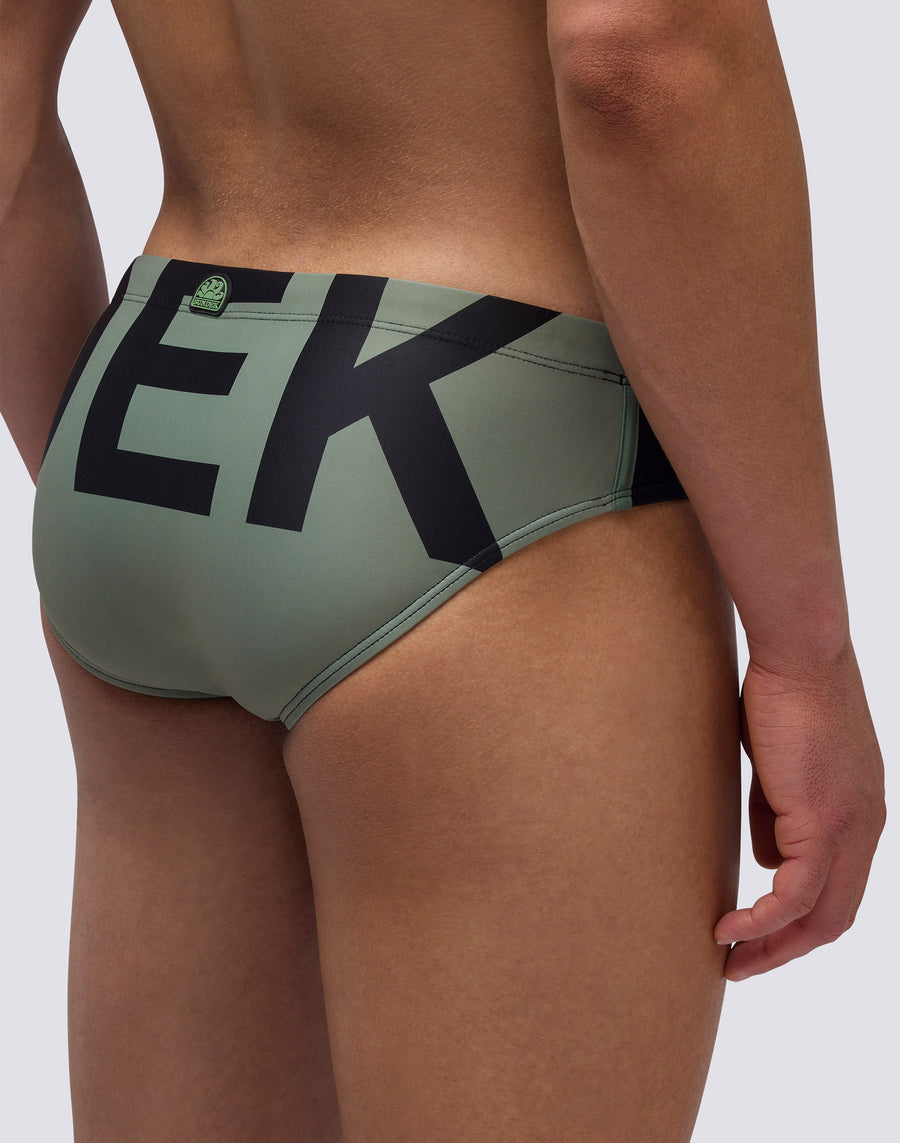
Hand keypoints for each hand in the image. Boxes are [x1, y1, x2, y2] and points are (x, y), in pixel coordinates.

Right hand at [713, 642, 885, 980]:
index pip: (838, 891)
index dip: (798, 923)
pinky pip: (794, 892)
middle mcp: (865, 830)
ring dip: (772, 945)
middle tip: (740, 965)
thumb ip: (777, 815)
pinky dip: (763, 919)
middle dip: (785, 950)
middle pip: (834, 918)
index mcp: (860, 816)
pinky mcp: (822, 820)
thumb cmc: (785, 696)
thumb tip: (766, 858)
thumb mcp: (780, 767)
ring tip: (729, 956)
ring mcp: (849, 828)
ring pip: (819, 915)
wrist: (802, 655)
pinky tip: (730, 925)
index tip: (756, 936)